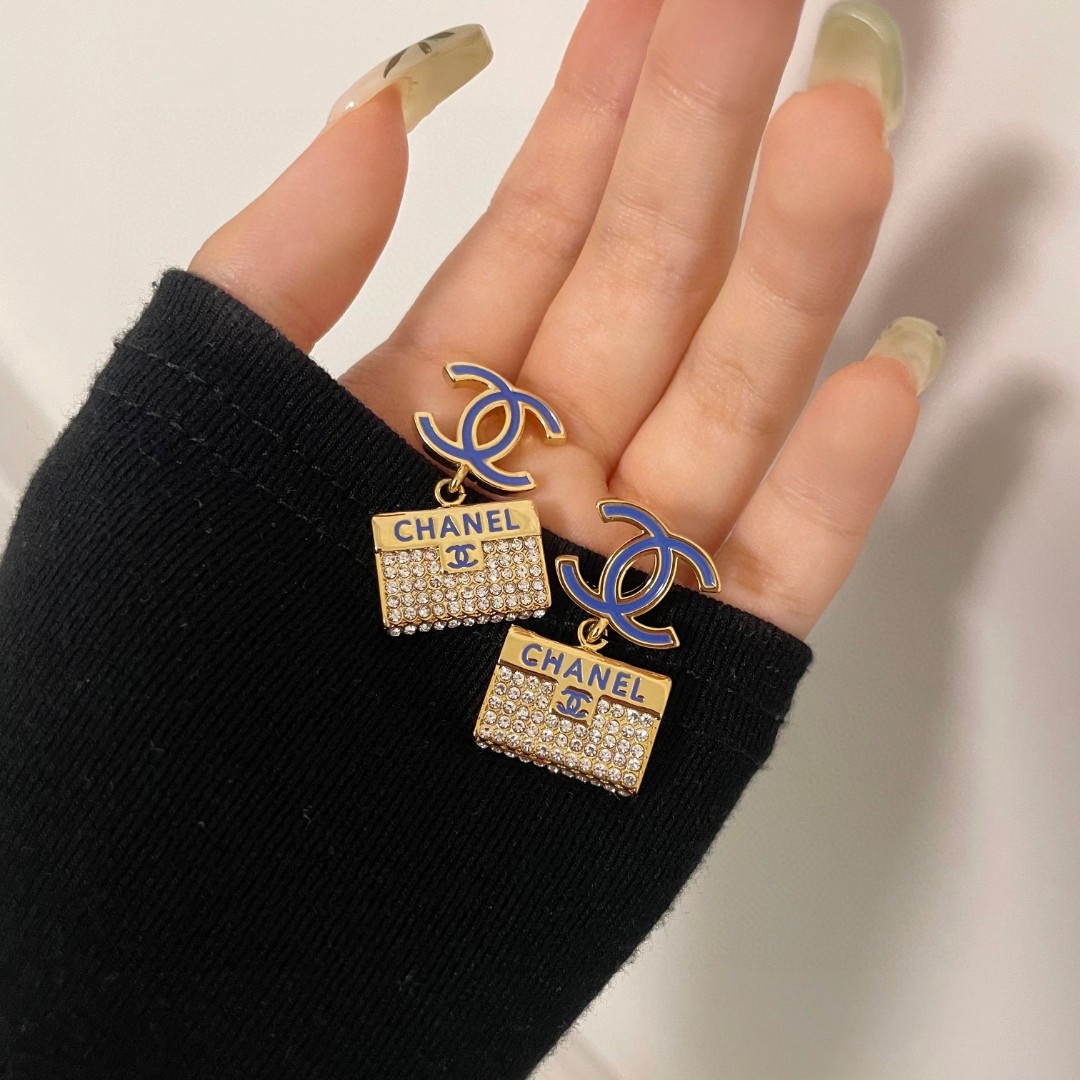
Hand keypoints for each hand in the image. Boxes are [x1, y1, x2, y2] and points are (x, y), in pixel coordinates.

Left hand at [190, 2, 943, 639]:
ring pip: (727, 408)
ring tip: (844, 127)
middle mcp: (532, 487)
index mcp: (424, 421)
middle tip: (776, 2)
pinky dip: (831, 482)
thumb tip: (381, 101)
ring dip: (790, 275)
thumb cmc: (170, 666)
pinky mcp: (679, 691)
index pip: (537, 237)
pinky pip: (777, 573)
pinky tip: (879, 371)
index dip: (600, 109)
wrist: (214, 917)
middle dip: (710, 145)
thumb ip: (284, 266)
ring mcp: (611, 582)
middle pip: (648, 295)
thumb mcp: (194, 425)